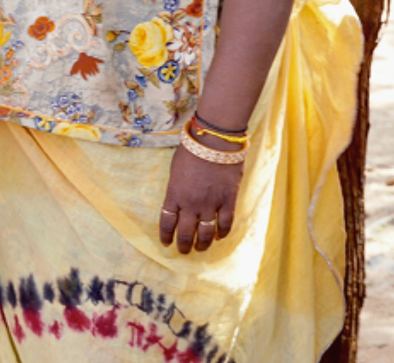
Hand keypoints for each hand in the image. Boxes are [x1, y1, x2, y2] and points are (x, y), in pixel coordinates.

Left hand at [157, 138, 243, 253]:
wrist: (215, 141)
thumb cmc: (191, 150)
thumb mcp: (175, 170)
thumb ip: (176, 188)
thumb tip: (179, 201)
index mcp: (174, 195)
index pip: (167, 222)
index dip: (166, 235)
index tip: (166, 243)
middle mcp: (191, 204)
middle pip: (185, 233)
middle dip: (183, 245)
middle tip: (183, 251)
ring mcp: (210, 204)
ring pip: (205, 233)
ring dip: (202, 244)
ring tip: (200, 249)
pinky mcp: (228, 201)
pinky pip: (225, 223)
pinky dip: (222, 233)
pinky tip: (219, 237)